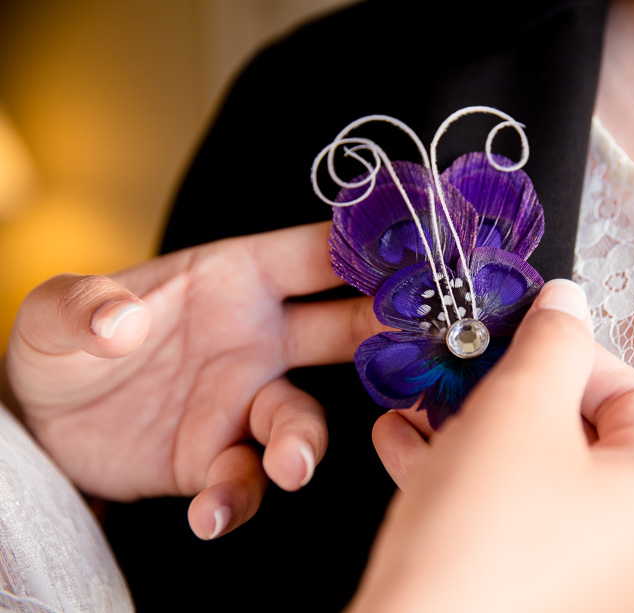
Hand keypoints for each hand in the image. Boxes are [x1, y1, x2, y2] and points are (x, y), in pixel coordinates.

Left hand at [1, 222, 381, 538]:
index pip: (314, 254)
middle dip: (383, 336)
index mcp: (235, 280)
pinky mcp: (219, 457)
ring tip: (289, 466)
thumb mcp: (58, 311)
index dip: (366, 250)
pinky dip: (236, 498)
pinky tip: (210, 514)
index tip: (415, 254)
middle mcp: (257, 338)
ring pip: (300, 419)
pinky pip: (245, 480)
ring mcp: (244, 401)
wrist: (47, 422)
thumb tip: (119, 321)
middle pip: (342, 332)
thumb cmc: (67, 342)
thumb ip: (84, 306)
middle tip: (414, 346)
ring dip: (303, 443)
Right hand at [352, 280, 633, 612]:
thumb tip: (567, 304)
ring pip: (531, 472)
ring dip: (472, 428)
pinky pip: (504, 515)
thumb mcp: (521, 411)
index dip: (571, 351)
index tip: (522, 333)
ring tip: (421, 404)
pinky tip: (408, 449)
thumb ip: (551, 344)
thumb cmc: (484, 547)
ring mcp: (584, 573)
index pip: (633, 392)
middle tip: (465, 368)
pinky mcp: (529, 589)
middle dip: (506, 391)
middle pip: (577, 432)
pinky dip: (462, 477)